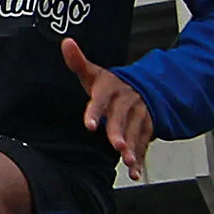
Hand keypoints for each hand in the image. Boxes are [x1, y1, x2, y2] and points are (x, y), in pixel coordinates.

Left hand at [61, 38, 153, 179]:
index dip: (96, 111)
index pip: (102, 98)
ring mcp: (139, 115)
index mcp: (111, 87)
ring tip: (128, 161)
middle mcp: (127, 101)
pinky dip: (140, 158)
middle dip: (119, 132)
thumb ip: (78, 62)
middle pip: (122, 117)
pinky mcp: (147, 127)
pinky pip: (144, 143)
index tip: (89, 125)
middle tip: (116, 146)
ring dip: (133, 147)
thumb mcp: (94, 74)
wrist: (145, 88)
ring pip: (137, 131)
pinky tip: (134, 171)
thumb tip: (66, 43)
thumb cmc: (111, 86)